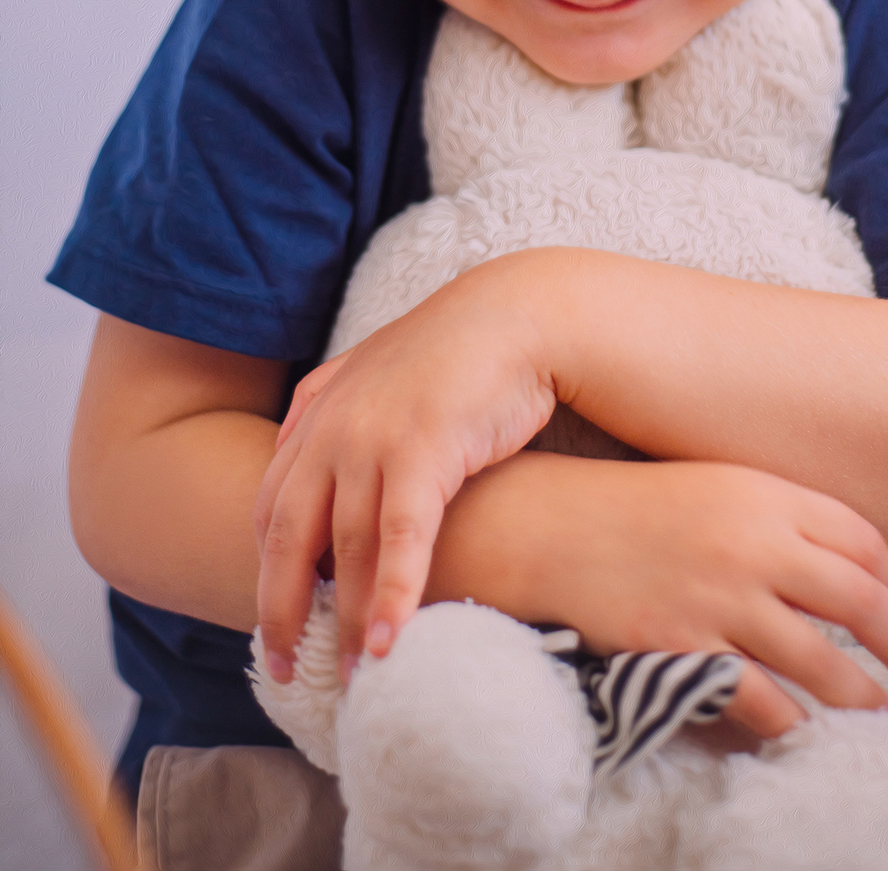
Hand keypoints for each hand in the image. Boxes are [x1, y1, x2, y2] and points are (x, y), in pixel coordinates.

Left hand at [253, 259, 555, 683]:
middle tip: (284, 671)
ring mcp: (374, 438)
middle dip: (281, 611)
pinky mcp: (423, 449)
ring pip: (343, 549)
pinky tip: (386, 643)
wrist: (513, 314)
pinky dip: (390, 596)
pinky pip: (399, 540)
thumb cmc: (452, 352)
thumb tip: (300, 454)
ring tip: (350, 680)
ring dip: (343, 620)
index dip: (266, 571)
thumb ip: (332, 412)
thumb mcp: (374, 375)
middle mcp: (332, 429)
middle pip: (287, 538)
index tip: (273, 622)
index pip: (269, 507)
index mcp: (317, 414)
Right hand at [429, 452, 887, 737]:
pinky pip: (760, 701)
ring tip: (880, 718)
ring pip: (823, 662)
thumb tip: (826, 560)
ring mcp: (721, 597)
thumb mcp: (709, 486)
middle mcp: (754, 542)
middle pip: (861, 601)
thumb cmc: (626, 504)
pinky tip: (800, 734)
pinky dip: (789, 725)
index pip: (861, 539)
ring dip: (862, 699)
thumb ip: (769, 514)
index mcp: (764, 492)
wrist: (542, 524)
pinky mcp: (685, 647)